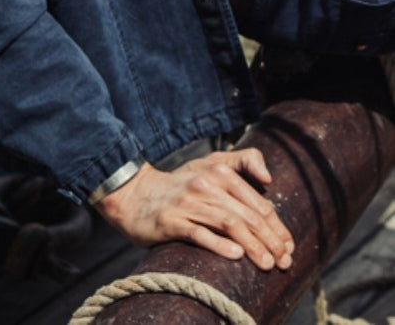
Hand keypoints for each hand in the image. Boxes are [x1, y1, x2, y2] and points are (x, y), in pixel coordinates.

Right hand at [93, 148, 293, 270]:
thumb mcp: (209, 164)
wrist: (136, 195)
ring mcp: (188, 203)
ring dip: (252, 246)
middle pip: (246, 215)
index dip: (277, 226)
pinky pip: (199, 234)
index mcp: (219, 171)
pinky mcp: (172, 221)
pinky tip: (236, 257)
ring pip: (228, 225)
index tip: (289, 246)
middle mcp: (206, 184)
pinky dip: (219, 245)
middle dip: (271, 240)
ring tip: (268, 264)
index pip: (257, 202)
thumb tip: (269, 178)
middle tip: (285, 261)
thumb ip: (242, 161)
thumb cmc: (180, 184)